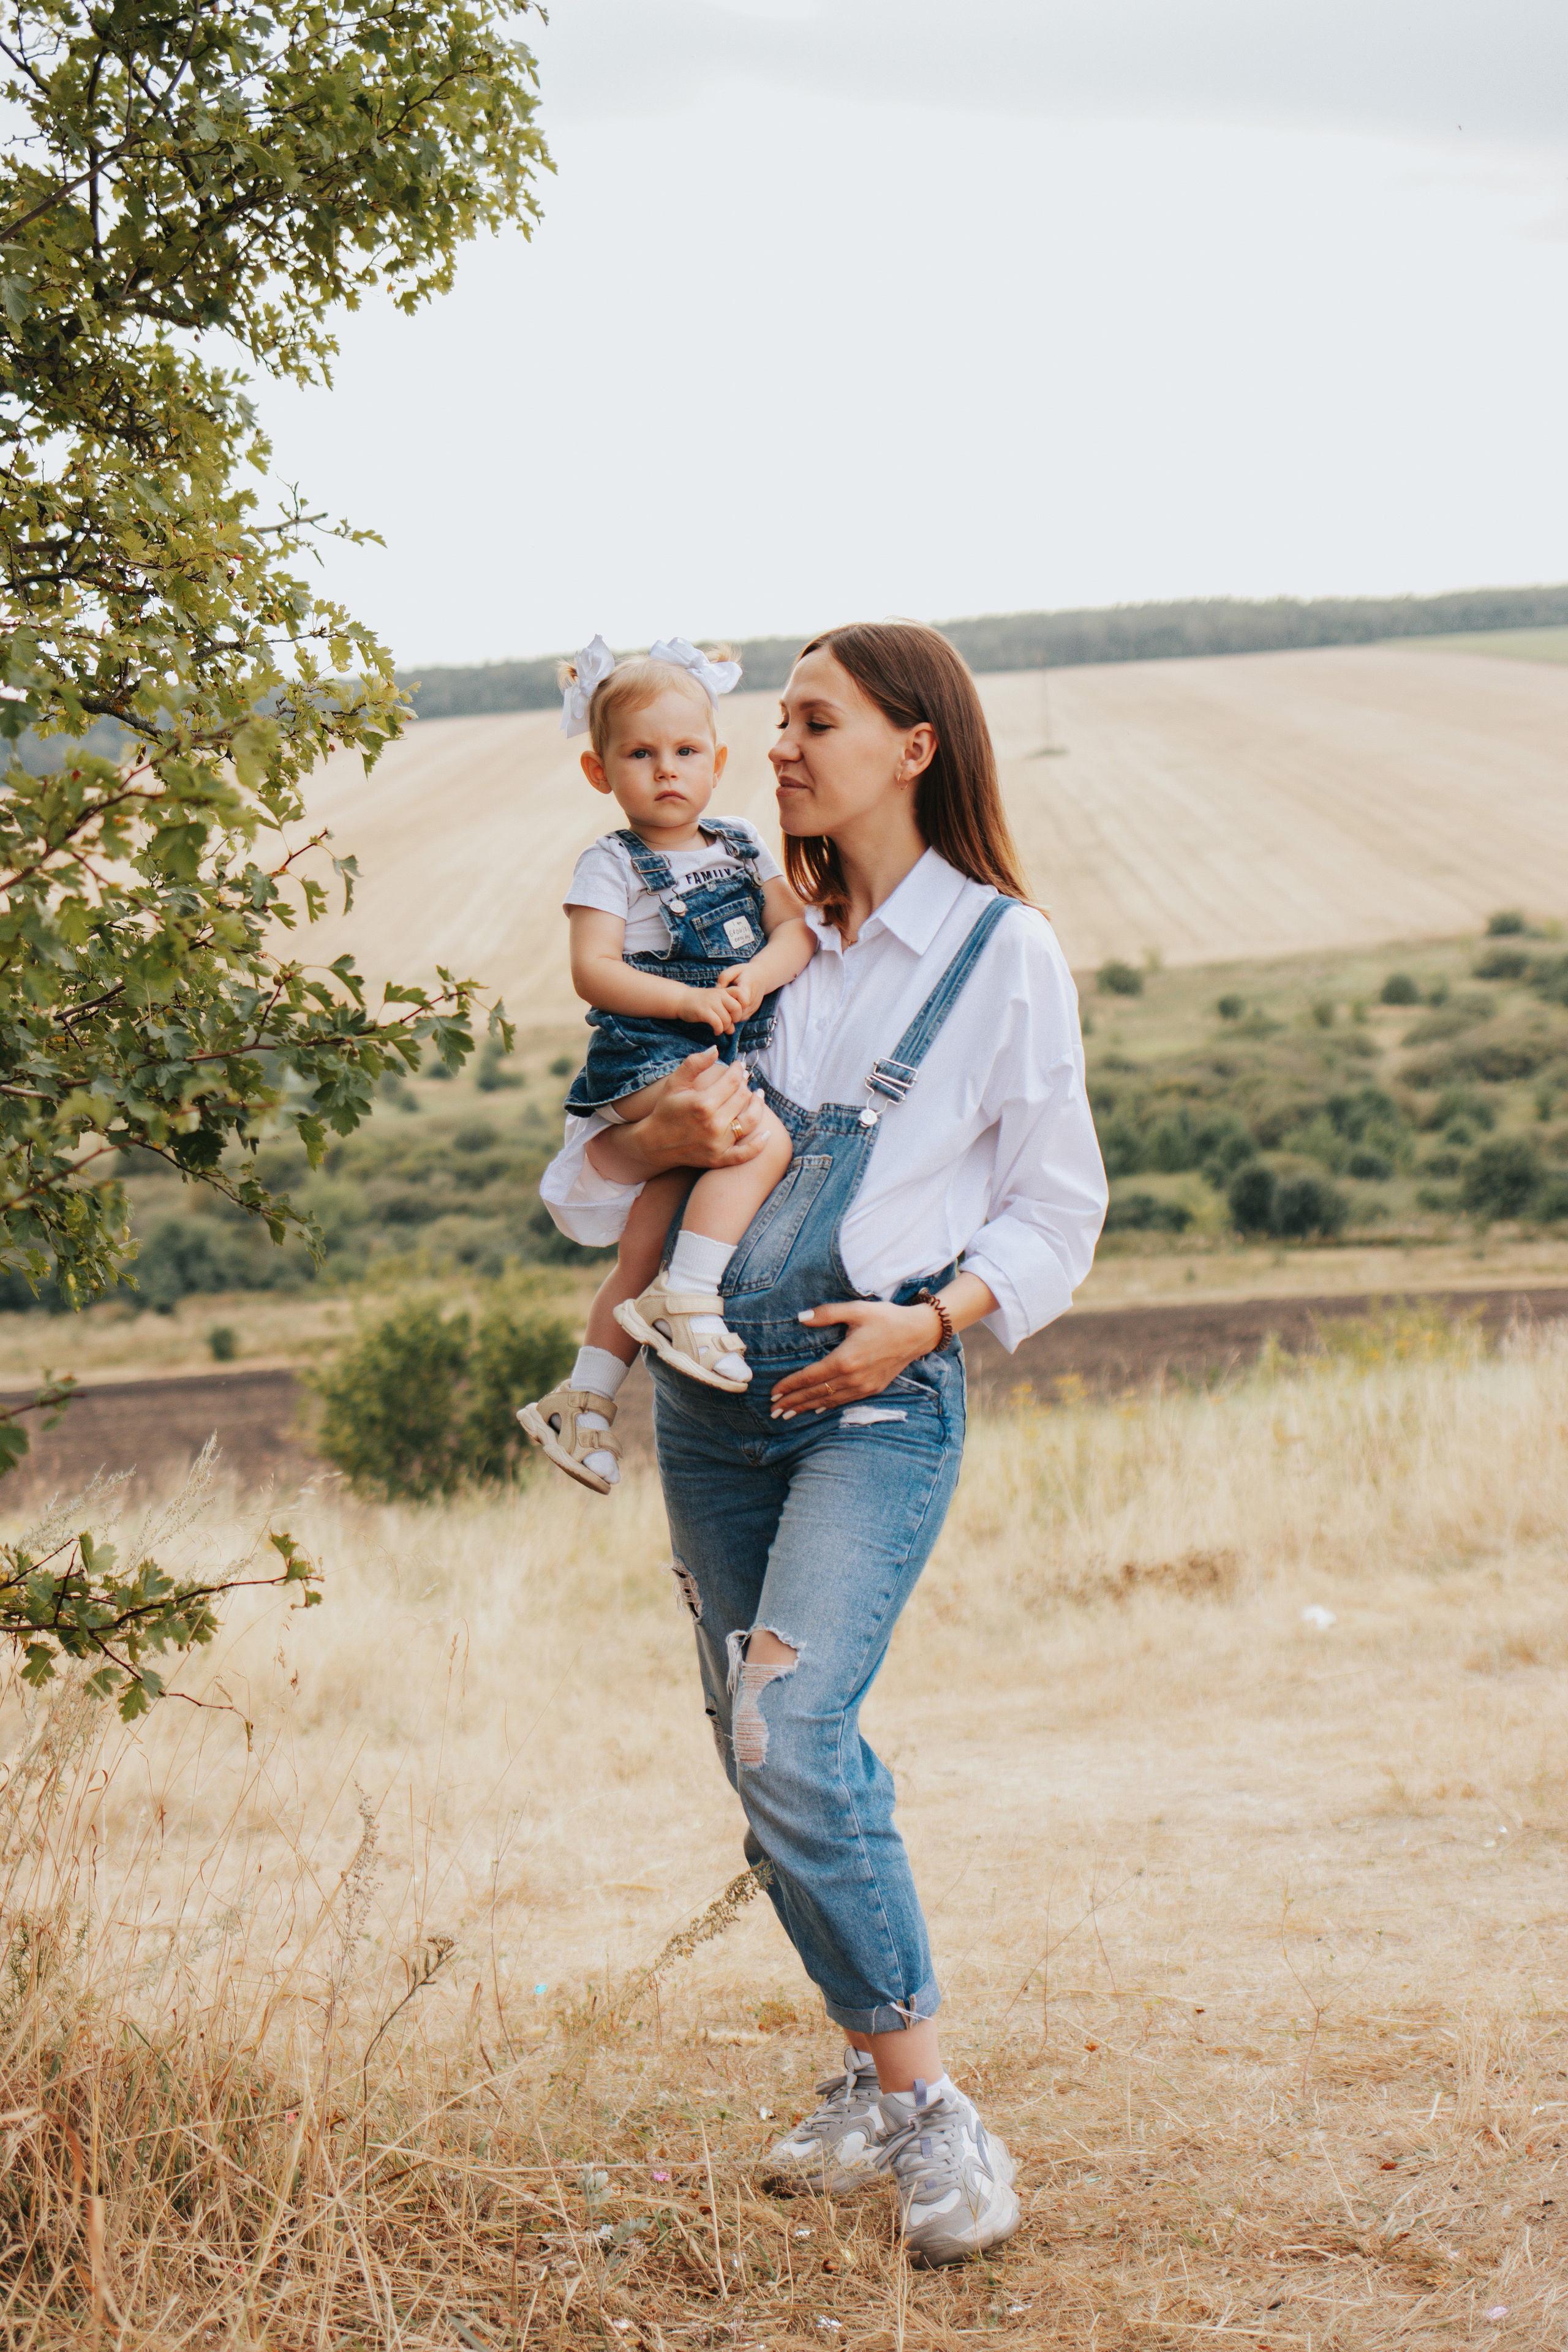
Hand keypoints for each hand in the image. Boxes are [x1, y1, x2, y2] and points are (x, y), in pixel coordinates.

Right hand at [589, 1048, 768, 1181]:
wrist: (654, 1143)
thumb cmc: (665, 1110)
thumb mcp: (675, 1083)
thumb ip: (694, 1064)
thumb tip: (715, 1048)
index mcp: (703, 1103)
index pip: (732, 1081)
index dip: (738, 1070)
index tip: (739, 1065)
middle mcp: (713, 1124)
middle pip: (742, 1098)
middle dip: (746, 1085)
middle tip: (746, 1079)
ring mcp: (718, 1144)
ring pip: (749, 1121)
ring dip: (758, 1106)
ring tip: (758, 1096)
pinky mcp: (719, 1159)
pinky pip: (745, 1154)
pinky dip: (759, 1145)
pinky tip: (767, 1134)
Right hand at [677, 983, 741, 1035]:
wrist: (681, 999)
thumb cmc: (700, 1003)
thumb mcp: (715, 1003)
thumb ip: (726, 1014)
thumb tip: (732, 1030)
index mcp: (723, 991)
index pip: (741, 993)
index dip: (744, 1004)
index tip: (736, 1012)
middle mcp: (719, 995)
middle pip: (737, 1008)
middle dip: (736, 1019)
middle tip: (729, 1022)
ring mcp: (711, 1002)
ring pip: (727, 1018)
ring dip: (726, 1027)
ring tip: (721, 1029)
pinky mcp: (703, 1011)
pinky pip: (717, 1023)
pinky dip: (719, 1030)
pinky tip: (716, 1031)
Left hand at [717, 962, 762, 1018]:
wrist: (763, 976)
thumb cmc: (745, 972)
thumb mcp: (734, 969)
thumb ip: (724, 977)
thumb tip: (717, 989)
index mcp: (748, 986)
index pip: (741, 1000)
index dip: (730, 1001)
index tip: (724, 996)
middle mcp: (753, 999)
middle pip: (738, 1012)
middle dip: (727, 1010)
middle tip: (719, 1004)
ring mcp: (754, 1006)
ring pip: (739, 1017)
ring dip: (730, 1014)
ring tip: (723, 1006)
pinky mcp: (753, 1011)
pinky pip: (742, 1018)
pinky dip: (734, 1015)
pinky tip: (729, 1008)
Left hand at [768, 1299, 944, 1418]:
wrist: (918, 1333)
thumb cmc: (886, 1318)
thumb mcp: (856, 1310)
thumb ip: (827, 1313)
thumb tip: (801, 1317)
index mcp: (845, 1359)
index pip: (810, 1377)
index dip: (790, 1385)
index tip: (773, 1392)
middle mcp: (853, 1378)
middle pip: (815, 1393)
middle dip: (793, 1402)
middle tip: (773, 1411)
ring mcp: (863, 1386)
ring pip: (828, 1401)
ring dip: (807, 1408)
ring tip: (788, 1414)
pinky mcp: (872, 1388)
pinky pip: (844, 1401)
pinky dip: (827, 1405)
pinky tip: (817, 1409)